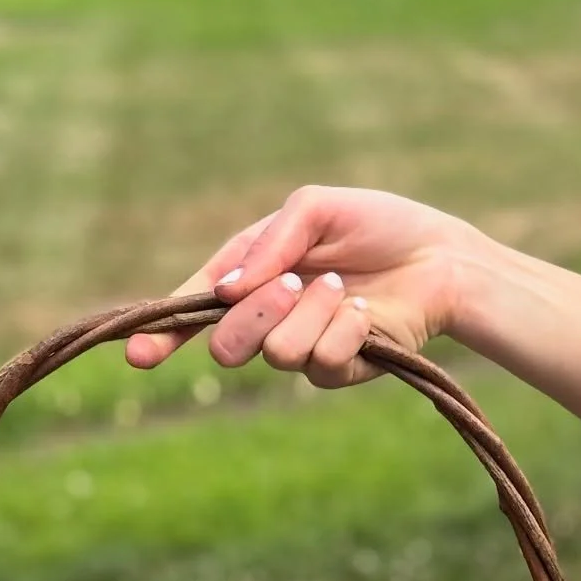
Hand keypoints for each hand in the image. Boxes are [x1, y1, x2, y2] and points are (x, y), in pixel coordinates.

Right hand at [125, 185, 473, 386]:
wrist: (442, 256)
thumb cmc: (377, 225)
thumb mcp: (314, 209)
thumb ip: (267, 243)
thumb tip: (224, 291)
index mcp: (249, 276)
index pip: (193, 311)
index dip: (161, 334)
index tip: (137, 354)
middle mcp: (267, 319)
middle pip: (225, 345)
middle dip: (255, 313)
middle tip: (294, 283)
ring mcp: (301, 348)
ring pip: (275, 353)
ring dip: (312, 311)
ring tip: (344, 288)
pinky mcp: (339, 370)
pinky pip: (321, 362)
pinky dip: (344, 328)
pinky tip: (365, 312)